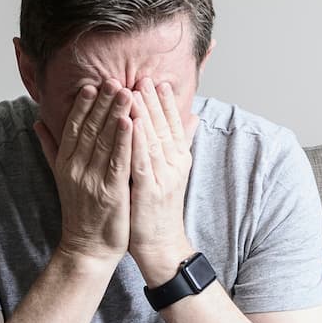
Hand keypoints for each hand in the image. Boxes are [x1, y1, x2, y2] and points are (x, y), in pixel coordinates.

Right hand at [32, 82, 132, 262]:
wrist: (87, 248)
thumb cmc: (79, 212)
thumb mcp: (60, 177)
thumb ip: (50, 148)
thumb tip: (37, 122)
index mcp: (65, 164)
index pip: (74, 128)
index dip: (82, 106)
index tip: (91, 85)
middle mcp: (77, 169)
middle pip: (90, 130)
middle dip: (102, 103)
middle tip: (113, 79)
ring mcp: (93, 181)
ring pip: (105, 142)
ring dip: (115, 114)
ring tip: (126, 92)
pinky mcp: (111, 193)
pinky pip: (118, 162)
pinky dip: (125, 140)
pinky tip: (131, 122)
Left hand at [125, 74, 199, 276]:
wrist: (161, 245)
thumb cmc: (159, 209)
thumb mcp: (172, 173)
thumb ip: (179, 144)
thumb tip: (193, 117)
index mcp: (179, 159)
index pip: (173, 124)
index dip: (164, 102)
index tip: (156, 81)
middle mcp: (175, 164)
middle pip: (163, 126)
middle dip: (152, 101)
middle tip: (142, 77)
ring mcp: (164, 176)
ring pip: (153, 139)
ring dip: (143, 114)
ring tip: (133, 91)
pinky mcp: (150, 189)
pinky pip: (142, 160)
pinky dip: (136, 140)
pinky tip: (128, 123)